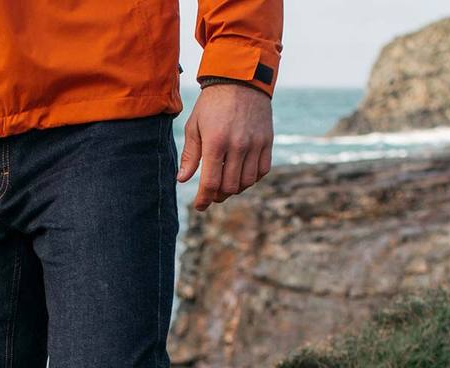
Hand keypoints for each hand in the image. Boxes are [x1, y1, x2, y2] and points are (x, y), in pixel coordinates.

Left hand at [177, 84, 273, 210]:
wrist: (241, 79)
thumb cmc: (212, 104)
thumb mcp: (194, 126)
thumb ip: (190, 155)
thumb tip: (182, 180)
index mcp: (216, 142)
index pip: (210, 183)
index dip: (204, 199)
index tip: (199, 206)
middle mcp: (237, 145)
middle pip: (229, 187)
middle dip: (218, 195)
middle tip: (211, 193)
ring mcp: (255, 144)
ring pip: (246, 182)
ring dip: (235, 188)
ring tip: (225, 184)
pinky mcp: (267, 141)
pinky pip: (262, 171)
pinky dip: (251, 178)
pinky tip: (241, 174)